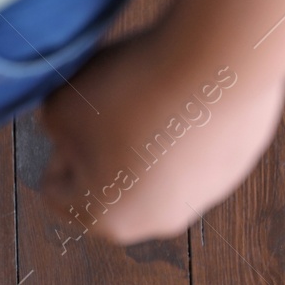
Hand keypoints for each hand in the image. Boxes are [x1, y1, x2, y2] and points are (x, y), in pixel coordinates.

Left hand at [37, 27, 284, 244]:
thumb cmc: (129, 90)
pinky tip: (187, 97)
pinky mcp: (233, 168)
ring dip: (145, 140)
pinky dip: (184, 129)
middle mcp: (157, 223)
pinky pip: (193, 151)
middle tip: (113, 107)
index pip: (58, 193)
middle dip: (102, 151)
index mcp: (107, 220)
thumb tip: (69, 132)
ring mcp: (202, 198)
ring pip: (154, 170)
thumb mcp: (58, 106)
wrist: (219, 61)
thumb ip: (51, 127)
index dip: (60, 150)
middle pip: (108, 187)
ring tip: (153, 98)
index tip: (78, 118)